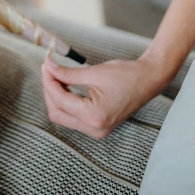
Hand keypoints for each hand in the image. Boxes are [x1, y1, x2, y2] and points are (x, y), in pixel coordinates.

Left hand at [41, 55, 166, 138]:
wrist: (148, 80)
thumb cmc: (126, 75)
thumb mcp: (94, 72)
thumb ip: (68, 73)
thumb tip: (48, 67)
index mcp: (94, 116)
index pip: (60, 100)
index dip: (49, 81)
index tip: (45, 64)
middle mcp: (95, 129)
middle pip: (57, 113)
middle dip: (49, 90)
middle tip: (48, 70)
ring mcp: (97, 130)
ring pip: (63, 117)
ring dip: (56, 96)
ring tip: (55, 75)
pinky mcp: (98, 126)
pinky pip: (73, 117)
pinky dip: (66, 102)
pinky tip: (64, 85)